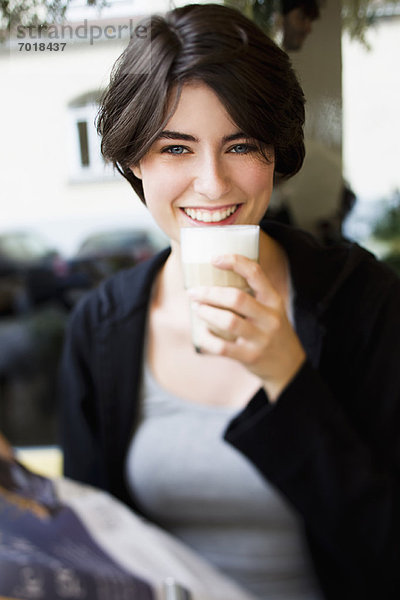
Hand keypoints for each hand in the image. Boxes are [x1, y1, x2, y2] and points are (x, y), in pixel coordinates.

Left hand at [188, 254, 305, 401]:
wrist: (288, 366)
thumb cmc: (272, 331)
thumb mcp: (271, 309)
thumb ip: (252, 296)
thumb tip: (214, 280)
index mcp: (274, 300)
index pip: (256, 273)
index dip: (234, 262)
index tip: (214, 258)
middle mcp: (270, 318)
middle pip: (236, 298)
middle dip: (210, 293)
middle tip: (193, 292)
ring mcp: (261, 339)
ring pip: (228, 321)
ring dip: (207, 312)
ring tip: (197, 308)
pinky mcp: (251, 357)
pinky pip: (222, 347)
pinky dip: (207, 339)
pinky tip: (201, 333)